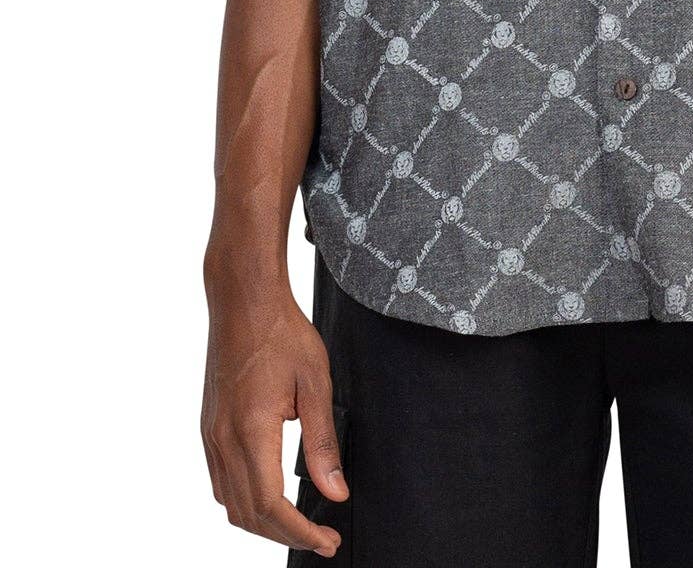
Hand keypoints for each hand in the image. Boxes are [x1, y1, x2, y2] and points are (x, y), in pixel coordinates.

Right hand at [201, 269, 347, 556]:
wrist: (242, 300)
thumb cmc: (282, 332)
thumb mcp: (316, 382)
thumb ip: (323, 442)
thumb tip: (335, 492)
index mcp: (250, 430)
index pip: (270, 506)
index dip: (300, 532)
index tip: (328, 540)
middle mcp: (223, 440)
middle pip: (248, 514)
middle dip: (285, 534)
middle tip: (322, 536)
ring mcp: (210, 435)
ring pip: (229, 503)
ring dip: (263, 523)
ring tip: (300, 522)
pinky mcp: (208, 428)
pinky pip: (220, 481)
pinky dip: (244, 502)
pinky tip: (270, 496)